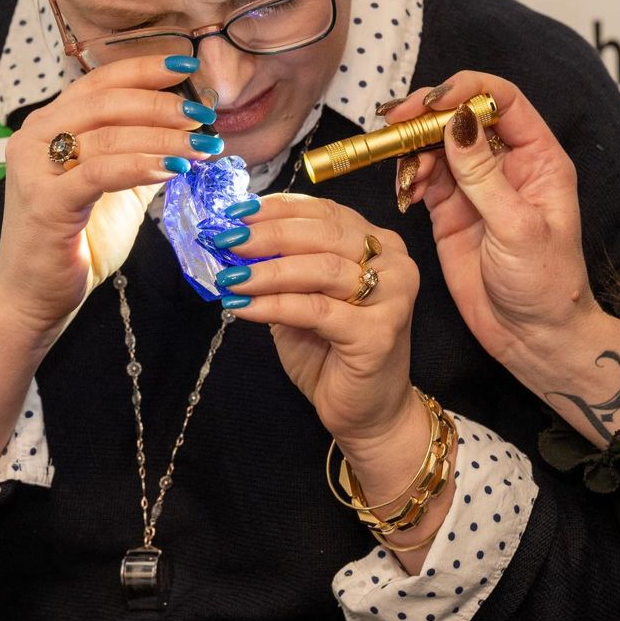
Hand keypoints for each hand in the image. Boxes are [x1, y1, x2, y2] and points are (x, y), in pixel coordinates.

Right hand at [0, 54, 223, 341]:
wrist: (32, 298)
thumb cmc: (74, 244)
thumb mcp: (117, 190)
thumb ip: (141, 156)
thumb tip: (187, 130)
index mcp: (49, 124)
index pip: (100, 81)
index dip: (145, 69)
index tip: (188, 68)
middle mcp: (35, 136)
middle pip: (106, 100)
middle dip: (161, 104)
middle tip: (202, 115)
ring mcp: (35, 167)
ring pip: (107, 134)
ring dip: (162, 136)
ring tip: (202, 145)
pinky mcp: (45, 201)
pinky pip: (99, 172)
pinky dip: (139, 165)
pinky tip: (172, 169)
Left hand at [219, 193, 418, 451]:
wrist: (367, 412)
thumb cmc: (332, 352)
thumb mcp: (303, 298)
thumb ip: (283, 266)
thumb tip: (235, 241)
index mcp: (378, 243)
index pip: (325, 211)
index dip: (278, 208)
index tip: (235, 212)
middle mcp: (394, 263)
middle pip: (324, 234)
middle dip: (269, 234)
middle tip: (226, 240)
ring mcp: (392, 297)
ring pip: (322, 269)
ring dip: (267, 271)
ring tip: (229, 275)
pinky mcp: (378, 333)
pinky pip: (316, 310)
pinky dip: (274, 305)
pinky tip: (242, 305)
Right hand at [385, 74, 600, 366]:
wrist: (532, 336)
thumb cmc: (546, 285)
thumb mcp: (518, 228)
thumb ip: (484, 176)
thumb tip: (457, 123)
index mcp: (538, 158)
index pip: (502, 100)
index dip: (466, 90)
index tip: (433, 101)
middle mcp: (506, 164)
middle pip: (460, 115)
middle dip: (426, 114)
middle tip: (394, 123)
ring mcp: (475, 185)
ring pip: (435, 143)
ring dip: (411, 148)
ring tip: (405, 175)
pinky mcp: (450, 209)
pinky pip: (422, 176)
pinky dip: (407, 177)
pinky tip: (406, 195)